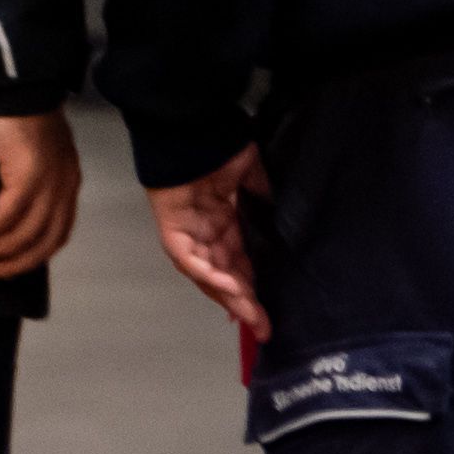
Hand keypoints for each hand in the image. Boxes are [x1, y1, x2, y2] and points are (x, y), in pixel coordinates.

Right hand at [0, 107, 81, 283]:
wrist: (18, 89)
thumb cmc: (20, 120)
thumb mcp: (32, 159)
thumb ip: (29, 186)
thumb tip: (7, 219)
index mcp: (67, 186)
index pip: (55, 237)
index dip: (29, 259)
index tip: (2, 270)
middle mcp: (65, 188)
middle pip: (42, 243)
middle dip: (10, 264)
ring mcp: (50, 182)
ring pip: (24, 233)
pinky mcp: (29, 174)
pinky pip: (8, 214)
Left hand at [147, 145, 270, 336]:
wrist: (192, 126)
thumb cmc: (219, 144)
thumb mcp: (251, 174)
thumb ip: (263, 198)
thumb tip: (281, 216)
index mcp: (224, 222)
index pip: (240, 264)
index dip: (254, 288)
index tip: (270, 312)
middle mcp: (205, 233)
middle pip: (224, 276)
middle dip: (244, 303)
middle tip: (265, 327)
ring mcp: (188, 233)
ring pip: (208, 273)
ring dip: (229, 295)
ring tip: (251, 313)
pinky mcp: (172, 228)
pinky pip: (188, 258)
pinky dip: (208, 272)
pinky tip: (228, 286)